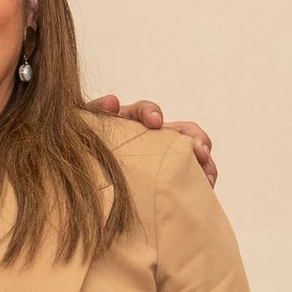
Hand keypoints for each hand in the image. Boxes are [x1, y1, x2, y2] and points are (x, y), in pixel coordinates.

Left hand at [92, 95, 216, 186]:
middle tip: (198, 151)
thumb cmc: (86, 150)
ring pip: (195, 153)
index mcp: (132, 123)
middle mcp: (155, 138)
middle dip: (195, 137)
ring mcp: (167, 157)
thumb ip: (96, 113)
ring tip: (206, 176)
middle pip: (184, 130)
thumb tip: (112, 101)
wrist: (84, 182)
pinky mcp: (172, 178)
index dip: (151, 112)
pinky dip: (202, 181)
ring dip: (205, 161)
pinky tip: (204, 189)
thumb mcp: (85, 130)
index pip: (145, 111)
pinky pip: (193, 177)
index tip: (154, 121)